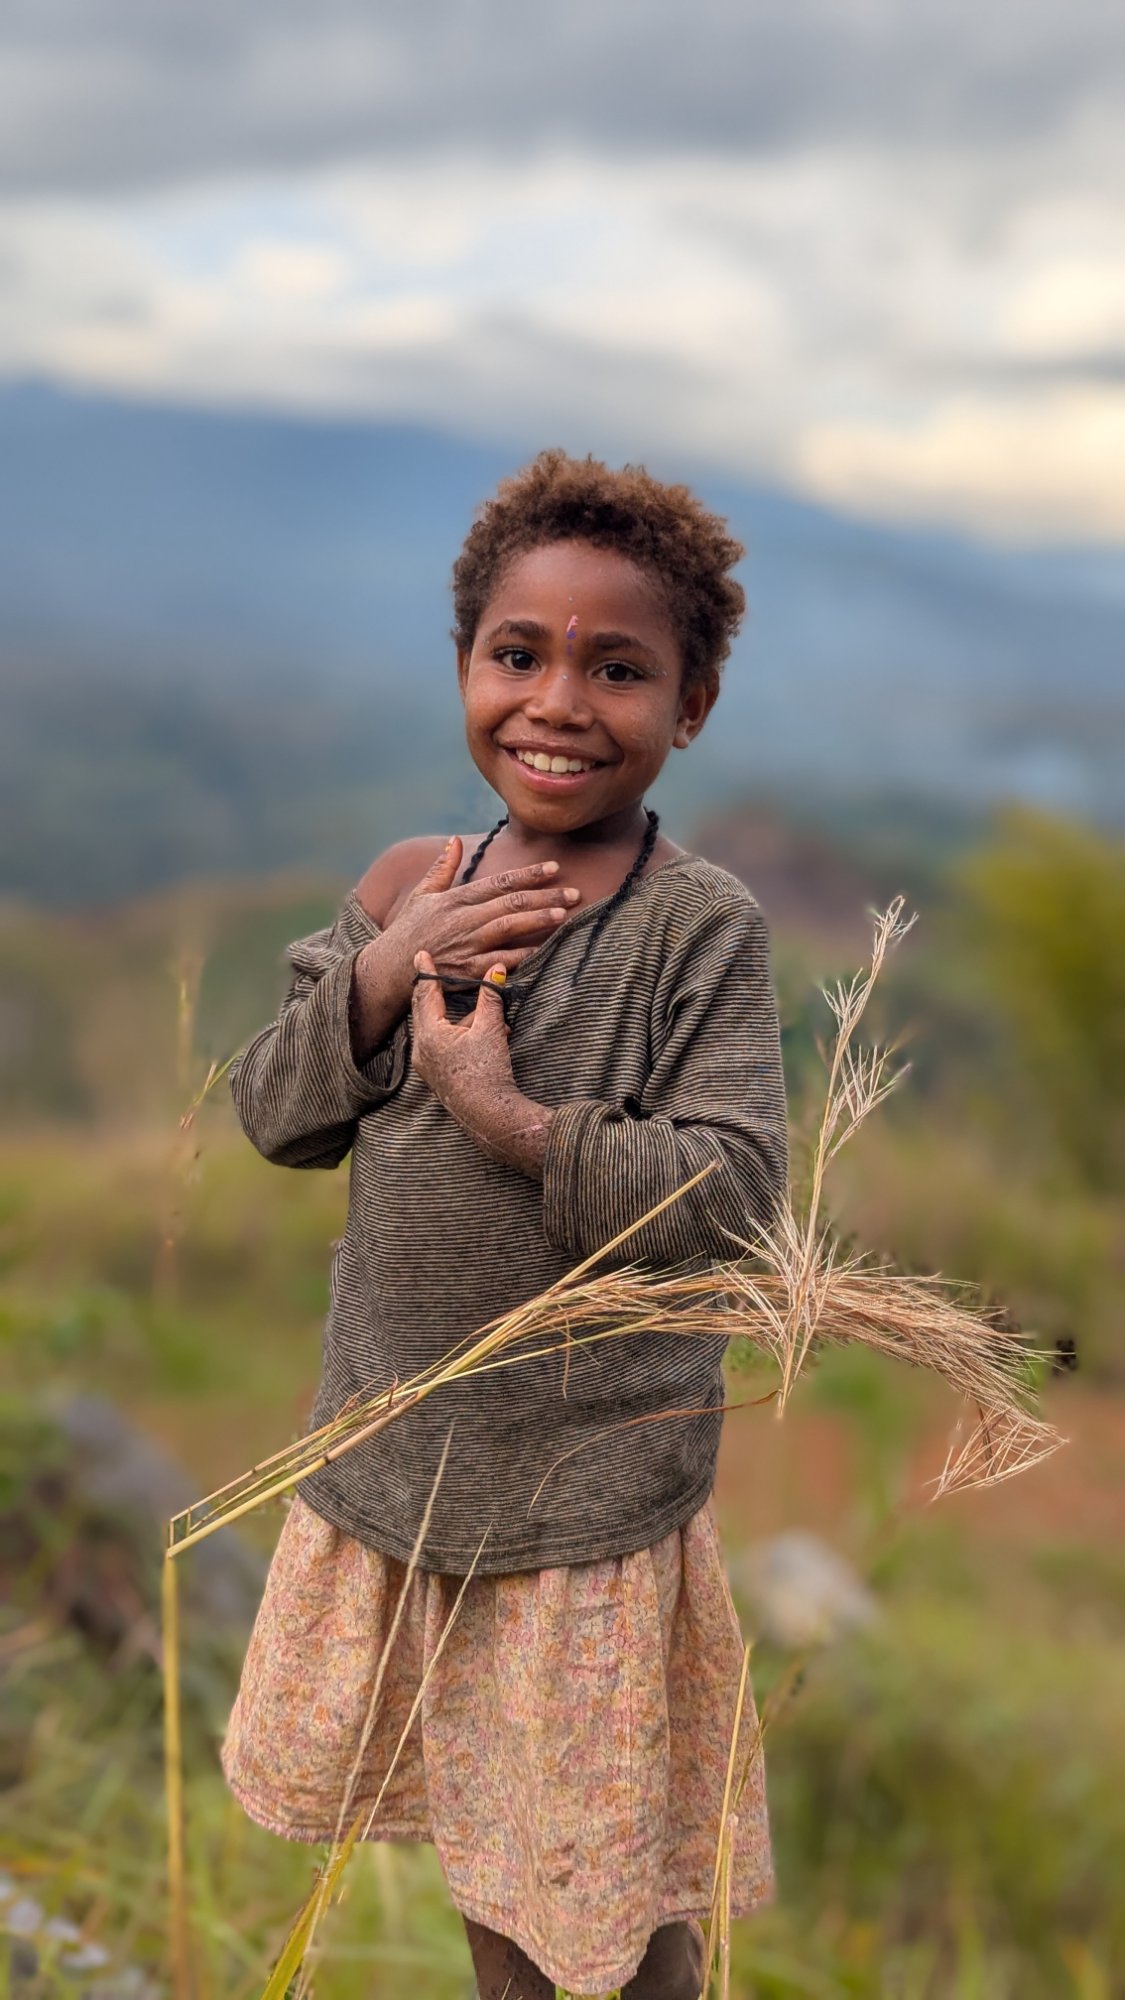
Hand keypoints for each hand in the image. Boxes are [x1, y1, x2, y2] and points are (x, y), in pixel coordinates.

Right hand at [351, 838, 579, 1060]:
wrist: (389, 967)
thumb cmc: (408, 929)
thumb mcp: (423, 894)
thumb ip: (442, 867)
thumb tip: (455, 841)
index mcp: (457, 899)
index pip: (500, 881)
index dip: (529, 874)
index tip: (554, 867)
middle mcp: (464, 919)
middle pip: (511, 903)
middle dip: (545, 896)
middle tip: (575, 892)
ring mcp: (467, 945)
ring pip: (509, 928)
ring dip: (538, 920)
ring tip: (563, 914)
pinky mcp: (467, 970)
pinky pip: (500, 962)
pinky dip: (522, 955)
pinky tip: (543, 949)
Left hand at [409, 950, 552, 1177]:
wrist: (490, 1116)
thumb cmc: (487, 1071)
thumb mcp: (491, 1029)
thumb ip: (491, 997)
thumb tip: (497, 970)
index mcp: (430, 1034)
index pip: (425, 994)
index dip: (426, 972)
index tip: (421, 954)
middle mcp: (422, 1050)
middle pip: (425, 1011)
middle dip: (434, 992)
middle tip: (432, 971)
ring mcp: (428, 1065)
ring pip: (438, 1029)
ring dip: (458, 1018)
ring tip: (484, 1013)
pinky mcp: (439, 1076)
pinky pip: (443, 1045)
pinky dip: (459, 1035)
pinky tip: (486, 1035)